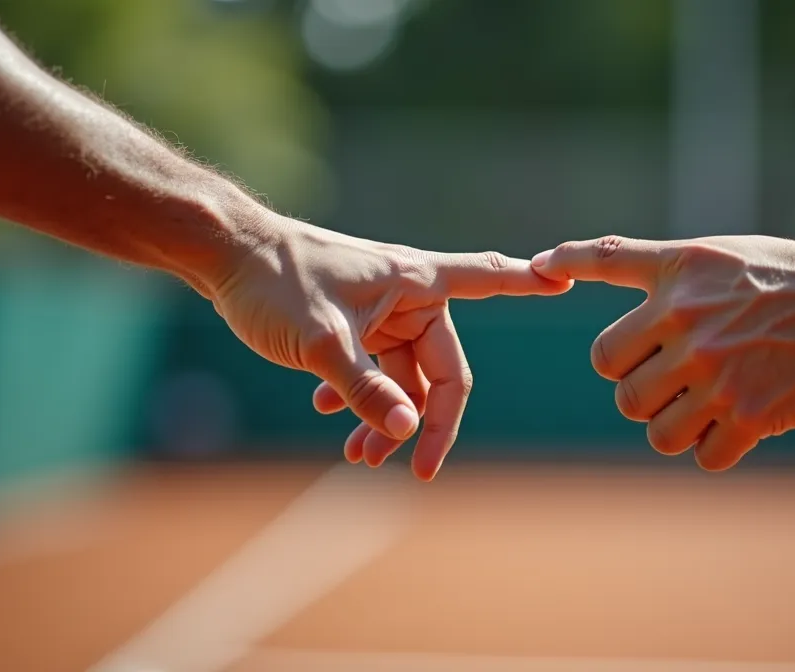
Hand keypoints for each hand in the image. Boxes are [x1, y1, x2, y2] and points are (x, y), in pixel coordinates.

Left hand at [208, 218, 571, 480]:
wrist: (227, 256)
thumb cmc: (276, 281)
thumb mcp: (321, 342)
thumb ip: (365, 388)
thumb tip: (405, 431)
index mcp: (417, 283)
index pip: (488, 279)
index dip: (527, 283)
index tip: (568, 277)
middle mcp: (409, 299)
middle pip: (440, 371)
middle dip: (423, 422)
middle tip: (410, 473)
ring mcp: (384, 316)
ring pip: (405, 382)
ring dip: (386, 421)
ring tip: (356, 458)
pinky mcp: (358, 328)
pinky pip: (377, 374)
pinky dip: (361, 401)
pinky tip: (331, 418)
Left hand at [530, 235, 794, 470]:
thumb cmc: (774, 271)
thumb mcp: (695, 251)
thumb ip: (621, 259)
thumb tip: (540, 262)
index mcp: (670, 295)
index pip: (604, 355)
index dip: (624, 362)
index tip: (653, 352)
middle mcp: (688, 337)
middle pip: (627, 400)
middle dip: (650, 397)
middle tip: (689, 379)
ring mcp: (720, 380)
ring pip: (660, 435)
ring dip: (681, 428)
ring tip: (713, 403)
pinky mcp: (754, 416)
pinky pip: (707, 457)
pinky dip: (720, 449)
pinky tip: (742, 422)